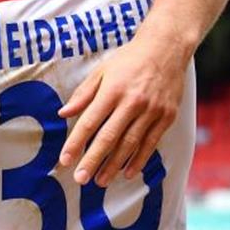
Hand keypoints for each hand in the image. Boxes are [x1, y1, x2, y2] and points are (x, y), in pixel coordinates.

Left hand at [57, 30, 184, 186]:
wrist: (166, 49)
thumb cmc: (128, 60)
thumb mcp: (101, 71)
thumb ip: (83, 94)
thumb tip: (63, 114)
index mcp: (113, 90)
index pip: (89, 121)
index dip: (76, 143)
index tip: (64, 160)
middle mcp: (133, 102)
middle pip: (109, 137)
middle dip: (93, 160)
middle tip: (80, 179)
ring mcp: (152, 111)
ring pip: (130, 144)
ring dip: (114, 165)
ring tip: (100, 181)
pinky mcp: (167, 117)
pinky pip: (151, 143)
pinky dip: (139, 160)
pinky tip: (127, 173)